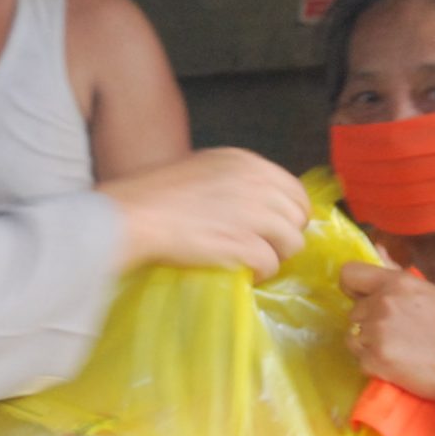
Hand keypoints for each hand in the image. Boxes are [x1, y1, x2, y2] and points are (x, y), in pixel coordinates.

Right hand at [105, 149, 308, 277]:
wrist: (135, 215)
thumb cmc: (157, 194)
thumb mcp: (204, 169)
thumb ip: (237, 180)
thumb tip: (261, 202)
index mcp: (248, 162)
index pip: (295, 190)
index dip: (289, 214)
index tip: (276, 229)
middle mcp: (257, 183)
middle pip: (298, 217)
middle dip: (284, 236)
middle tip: (263, 247)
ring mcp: (254, 214)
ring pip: (292, 243)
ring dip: (275, 256)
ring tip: (251, 261)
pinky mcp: (245, 244)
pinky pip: (271, 264)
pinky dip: (259, 273)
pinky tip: (241, 271)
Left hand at [342, 262, 434, 408]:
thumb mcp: (429, 291)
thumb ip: (396, 272)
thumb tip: (376, 248)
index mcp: (396, 283)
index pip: (349, 274)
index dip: (352, 288)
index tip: (361, 298)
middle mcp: (382, 304)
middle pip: (354, 312)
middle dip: (369, 322)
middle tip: (397, 332)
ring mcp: (376, 333)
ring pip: (354, 337)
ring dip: (370, 344)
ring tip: (398, 349)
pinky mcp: (375, 361)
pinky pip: (361, 360)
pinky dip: (375, 365)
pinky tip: (398, 365)